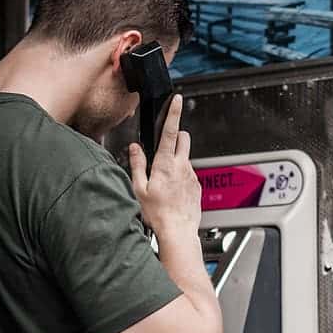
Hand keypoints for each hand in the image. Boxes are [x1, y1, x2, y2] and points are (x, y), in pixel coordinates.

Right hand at [129, 94, 201, 237]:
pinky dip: (181, 175)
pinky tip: (172, 191)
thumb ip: (138, 164)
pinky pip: (189, 173)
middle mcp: (182, 166)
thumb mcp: (139, 189)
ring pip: (185, 157)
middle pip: (184, 138)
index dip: (174, 113)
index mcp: (166, 164)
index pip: (171, 131)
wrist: (178, 232)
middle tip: (164, 147)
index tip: (177, 100)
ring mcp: (192, 175)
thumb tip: (135, 148)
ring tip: (164, 180)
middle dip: (176, 136)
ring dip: (176, 160)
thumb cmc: (157, 214)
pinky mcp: (197, 185)